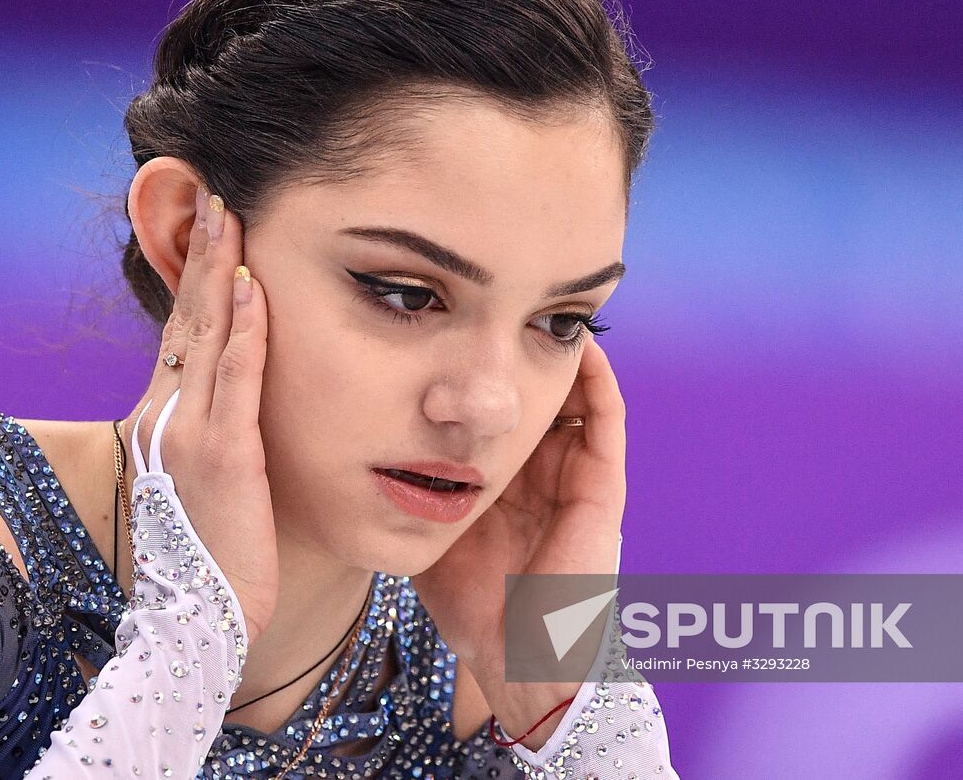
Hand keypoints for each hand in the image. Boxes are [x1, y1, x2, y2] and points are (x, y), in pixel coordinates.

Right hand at [123, 184, 277, 642]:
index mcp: (164, 419)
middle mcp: (167, 415)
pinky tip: (250, 285)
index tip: (210, 227)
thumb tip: (232, 400)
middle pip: (186, 317)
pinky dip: (241, 328)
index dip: (194, 277)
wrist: (198, 616)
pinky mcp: (222, 455)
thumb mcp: (203, 482)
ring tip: (232, 215)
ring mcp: (189, 432)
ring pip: (205, 333)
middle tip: (216, 194)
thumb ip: (213, 433)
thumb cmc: (211, 553)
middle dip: (202, 253)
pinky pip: (234, 377)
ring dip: (219, 269)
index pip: (180, 330)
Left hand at [411, 335, 626, 744]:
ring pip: (574, 397)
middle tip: (497, 301)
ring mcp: (577, 476)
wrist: (522, 659)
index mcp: (508, 479)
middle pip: (535, 394)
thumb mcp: (430, 530)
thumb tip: (355, 449)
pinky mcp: (603, 487)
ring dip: (558, 356)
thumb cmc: (473, 607)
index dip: (482, 372)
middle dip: (519, 352)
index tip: (453, 324)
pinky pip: (607, 421)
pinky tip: (579, 348)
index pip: (497, 410)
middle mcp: (545, 470)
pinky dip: (597, 382)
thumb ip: (407, 490)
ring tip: (537, 310)